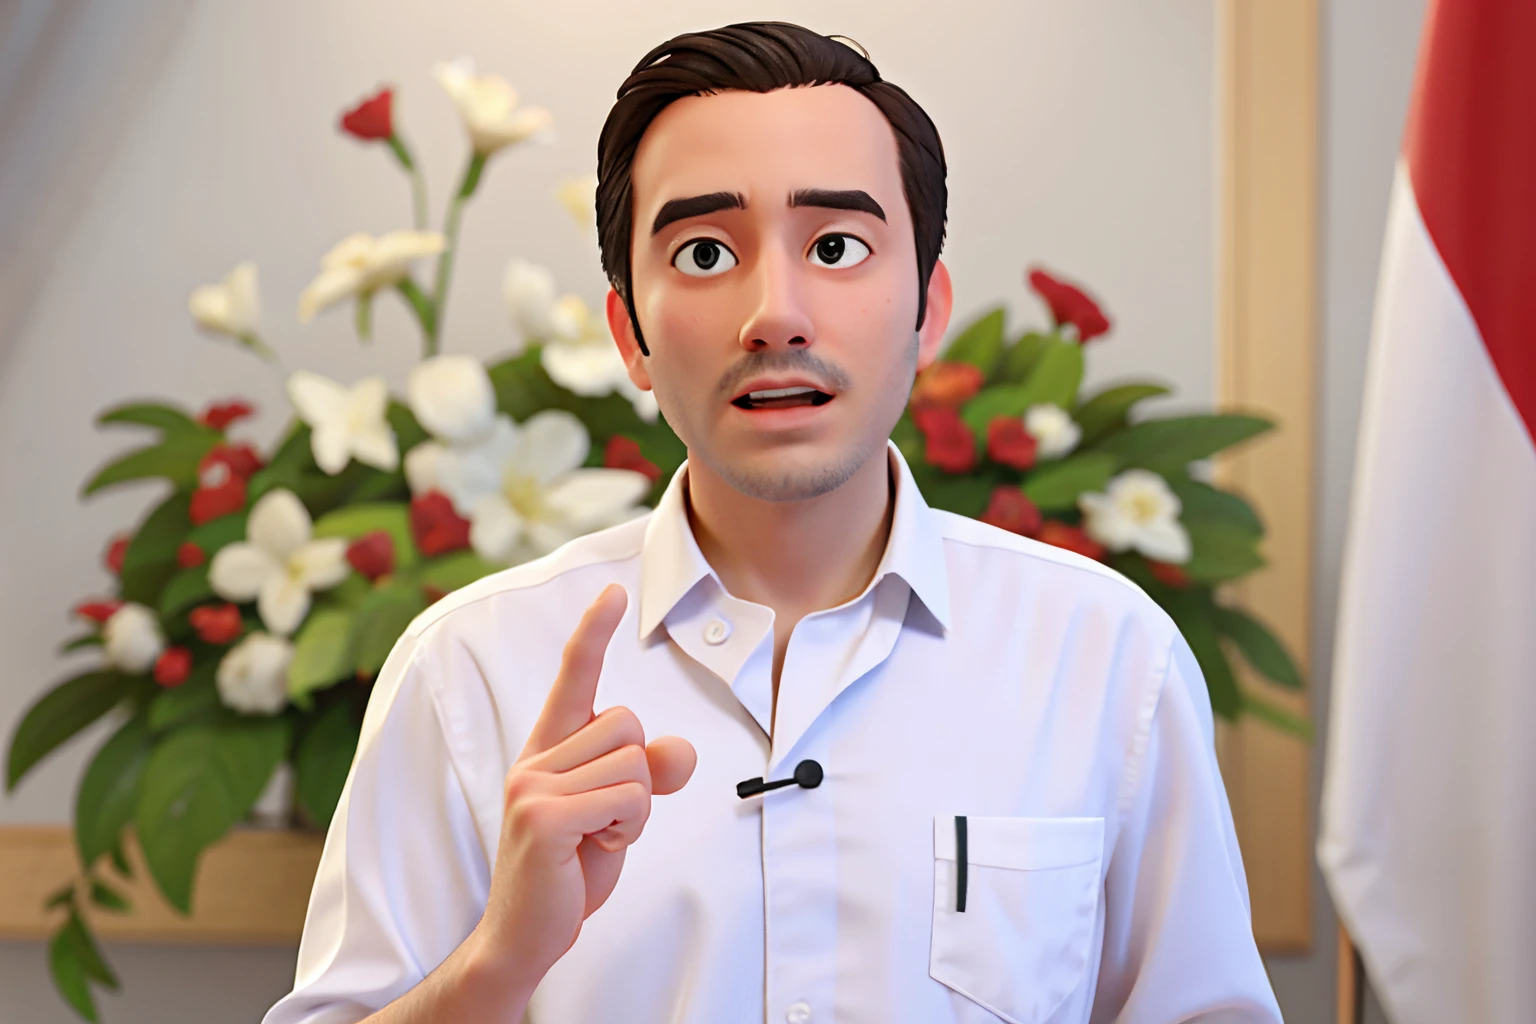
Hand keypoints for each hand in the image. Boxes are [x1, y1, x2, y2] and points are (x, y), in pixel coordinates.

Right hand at [473, 584, 696, 991]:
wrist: (526, 933)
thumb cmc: (570, 868)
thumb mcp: (619, 814)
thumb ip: (649, 776)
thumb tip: (681, 751)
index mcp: (549, 748)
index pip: (573, 677)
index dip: (594, 632)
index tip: (614, 592)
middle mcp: (536, 757)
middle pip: (630, 725)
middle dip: (639, 776)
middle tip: (606, 820)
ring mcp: (534, 785)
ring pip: (635, 763)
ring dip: (635, 809)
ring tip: (597, 837)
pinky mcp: (544, 816)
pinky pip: (629, 799)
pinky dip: (628, 828)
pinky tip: (592, 850)